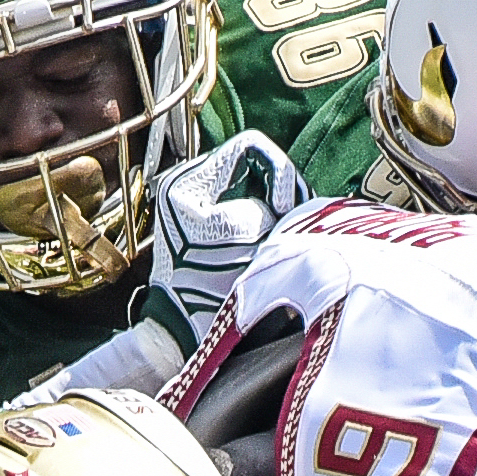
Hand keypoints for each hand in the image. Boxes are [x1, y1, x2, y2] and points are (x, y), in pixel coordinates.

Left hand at [129, 128, 310, 362]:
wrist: (184, 328)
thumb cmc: (208, 284)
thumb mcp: (244, 232)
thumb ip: (269, 201)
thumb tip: (284, 202)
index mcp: (190, 179)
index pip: (253, 147)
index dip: (280, 172)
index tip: (284, 209)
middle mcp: (191, 183)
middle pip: (257, 164)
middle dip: (283, 190)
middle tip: (292, 223)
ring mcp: (201, 204)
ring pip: (258, 187)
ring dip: (279, 207)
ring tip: (286, 234)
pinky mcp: (212, 224)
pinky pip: (251, 206)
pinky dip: (270, 220)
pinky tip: (277, 240)